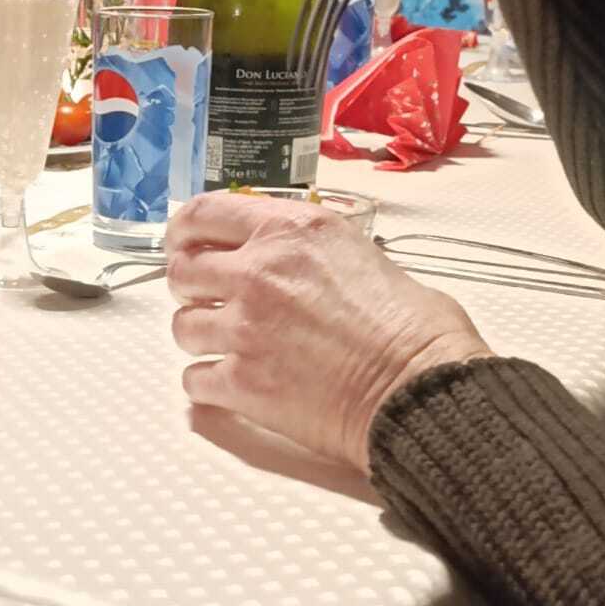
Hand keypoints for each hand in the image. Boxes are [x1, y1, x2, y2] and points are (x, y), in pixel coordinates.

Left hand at [166, 192, 490, 473]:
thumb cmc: (415, 329)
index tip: (182, 242)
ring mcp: (246, 328)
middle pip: (183, 270)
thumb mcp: (362, 252)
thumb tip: (293, 258)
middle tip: (205, 299)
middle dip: (190, 285)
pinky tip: (225, 385)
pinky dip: (206, 385)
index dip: (185, 230)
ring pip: (182, 326)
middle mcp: (259, 271)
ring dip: (198, 335)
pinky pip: (195, 380)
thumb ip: (310, 247)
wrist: (422, 393)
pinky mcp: (244, 382)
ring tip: (222, 344)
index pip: (204, 213)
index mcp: (290, 230)